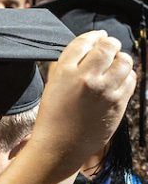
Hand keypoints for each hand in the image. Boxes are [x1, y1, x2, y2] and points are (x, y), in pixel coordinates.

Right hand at [31, 31, 135, 175]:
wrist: (59, 147)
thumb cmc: (53, 118)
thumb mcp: (52, 87)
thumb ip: (66, 66)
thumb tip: (86, 48)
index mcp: (65, 72)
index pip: (84, 42)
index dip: (94, 36)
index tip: (99, 37)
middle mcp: (86, 78)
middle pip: (108, 47)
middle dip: (111, 45)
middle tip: (110, 48)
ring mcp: (104, 91)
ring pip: (124, 61)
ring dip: (121, 59)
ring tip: (115, 65)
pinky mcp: (118, 103)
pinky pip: (131, 78)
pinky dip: (127, 75)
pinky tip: (119, 80)